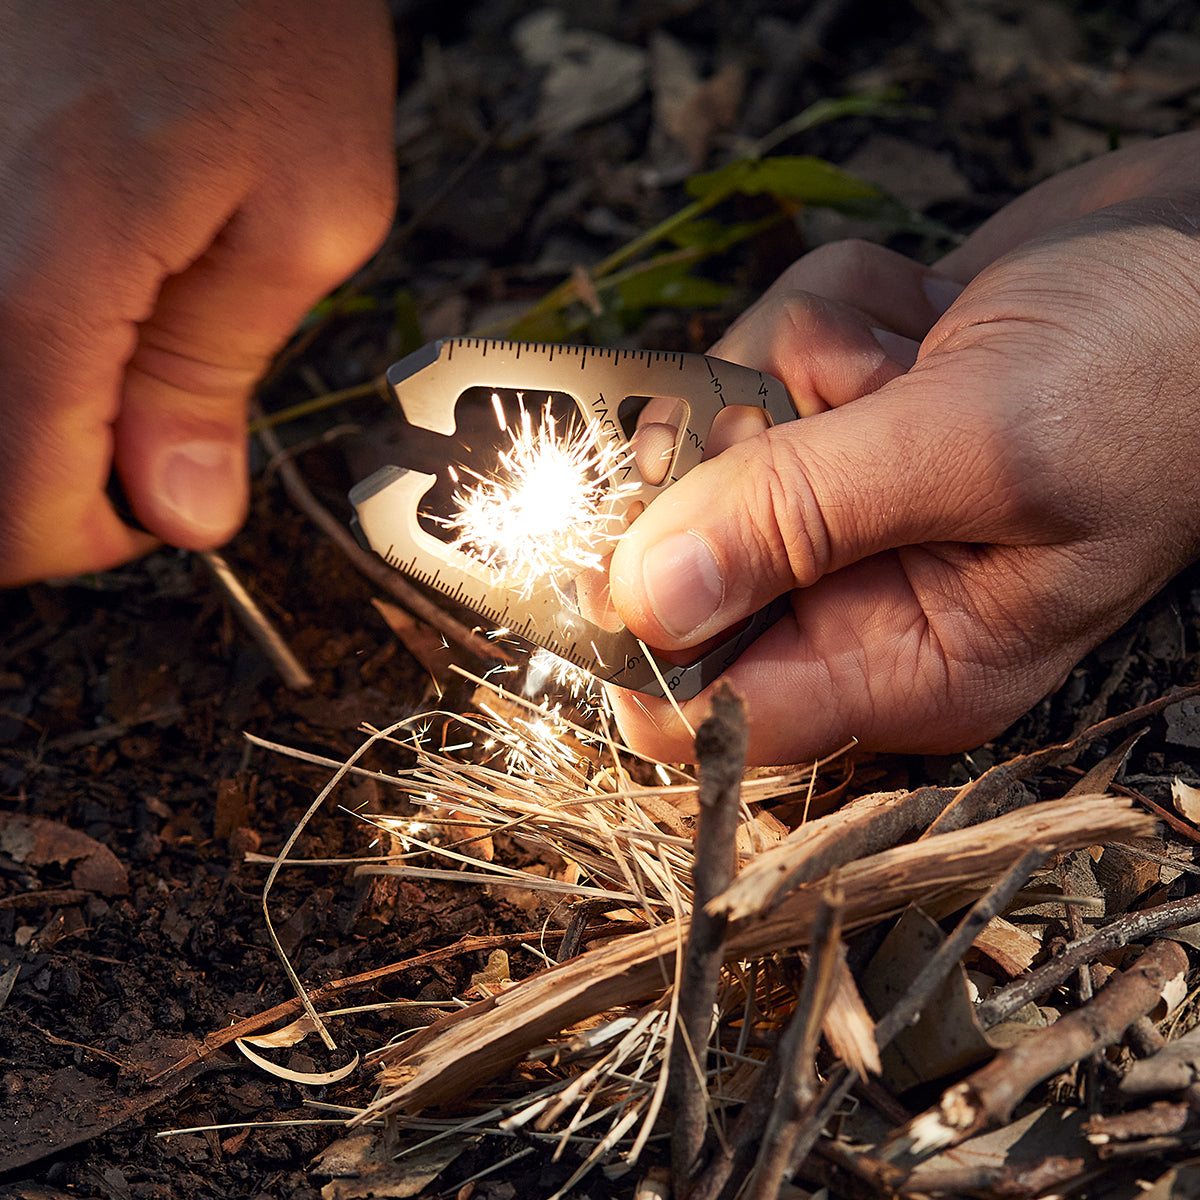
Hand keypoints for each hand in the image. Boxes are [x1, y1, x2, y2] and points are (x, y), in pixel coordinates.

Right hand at [0, 0, 396, 584]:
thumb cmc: (256, 5)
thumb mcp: (305, 210)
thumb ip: (218, 372)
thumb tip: (183, 506)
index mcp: (41, 286)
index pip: (17, 519)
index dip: (97, 539)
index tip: (163, 493)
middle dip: (60, 468)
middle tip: (145, 409)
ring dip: (30, 398)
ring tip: (115, 327)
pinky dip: (14, 330)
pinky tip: (66, 275)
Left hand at [609, 206, 1199, 763]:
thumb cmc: (1158, 373)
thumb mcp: (984, 448)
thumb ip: (807, 520)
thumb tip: (644, 598)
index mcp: (904, 662)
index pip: (709, 711)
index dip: (632, 636)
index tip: (611, 530)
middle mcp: (855, 597)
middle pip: (679, 558)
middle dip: (733, 449)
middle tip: (822, 395)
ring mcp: (837, 503)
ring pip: (709, 429)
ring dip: (797, 359)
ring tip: (914, 345)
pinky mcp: (831, 417)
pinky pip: (753, 355)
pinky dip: (826, 310)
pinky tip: (921, 310)